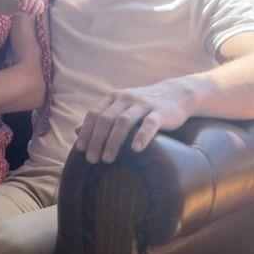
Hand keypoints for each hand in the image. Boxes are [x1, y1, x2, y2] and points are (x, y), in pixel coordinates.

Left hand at [16, 0, 44, 16]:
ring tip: (29, 16)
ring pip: (39, 2)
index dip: (25, 2)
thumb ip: (17, 3)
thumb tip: (23, 8)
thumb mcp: (13, 1)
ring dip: (34, 10)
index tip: (23, 9)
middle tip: (25, 13)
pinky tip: (35, 14)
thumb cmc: (15, 1)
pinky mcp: (40, 1)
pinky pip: (41, 5)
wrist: (18, 1)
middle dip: (29, 7)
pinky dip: (39, 11)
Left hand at [74, 84, 190, 163]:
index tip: (80, 149)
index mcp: (115, 98)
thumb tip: (76, 130)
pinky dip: (141, 136)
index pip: (94, 113)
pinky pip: (149, 124)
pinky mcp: (160, 112)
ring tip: (107, 159)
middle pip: (106, 119)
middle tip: (91, 159)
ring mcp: (143, 104)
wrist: (177, 94)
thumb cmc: (145, 105)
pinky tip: (135, 149)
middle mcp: (126, 98)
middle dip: (96, 140)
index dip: (86, 131)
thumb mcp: (121, 108)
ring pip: (123, 121)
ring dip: (113, 141)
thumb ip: (101, 117)